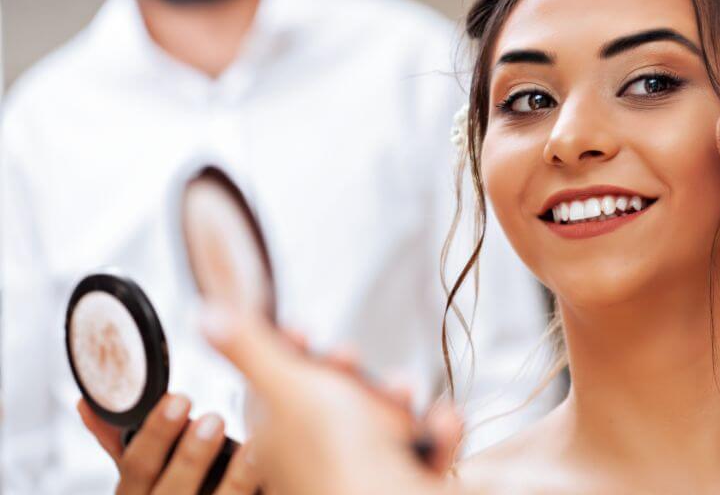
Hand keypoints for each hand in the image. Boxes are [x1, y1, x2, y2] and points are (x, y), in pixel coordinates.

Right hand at [78, 395, 257, 494]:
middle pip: (169, 493)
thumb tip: (86, 403)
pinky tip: (264, 461)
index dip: (154, 437)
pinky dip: (251, 486)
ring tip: (251, 442)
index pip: (135, 470)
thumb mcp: (139, 478)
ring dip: (232, 477)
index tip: (178, 400)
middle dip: (190, 457)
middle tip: (213, 419)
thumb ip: (117, 444)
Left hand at [202, 305, 462, 494]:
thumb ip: (253, 349)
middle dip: (352, 373)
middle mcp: (316, 456)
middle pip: (335, 399)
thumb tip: (204, 315)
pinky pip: (422, 448)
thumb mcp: (289, 388)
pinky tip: (442, 422)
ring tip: (404, 389)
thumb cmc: (338, 459)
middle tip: (349, 356)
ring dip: (399, 400)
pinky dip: (437, 433)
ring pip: (383, 421)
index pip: (277, 386)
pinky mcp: (401, 480)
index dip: (291, 352)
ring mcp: (359, 471)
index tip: (299, 331)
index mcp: (279, 435)